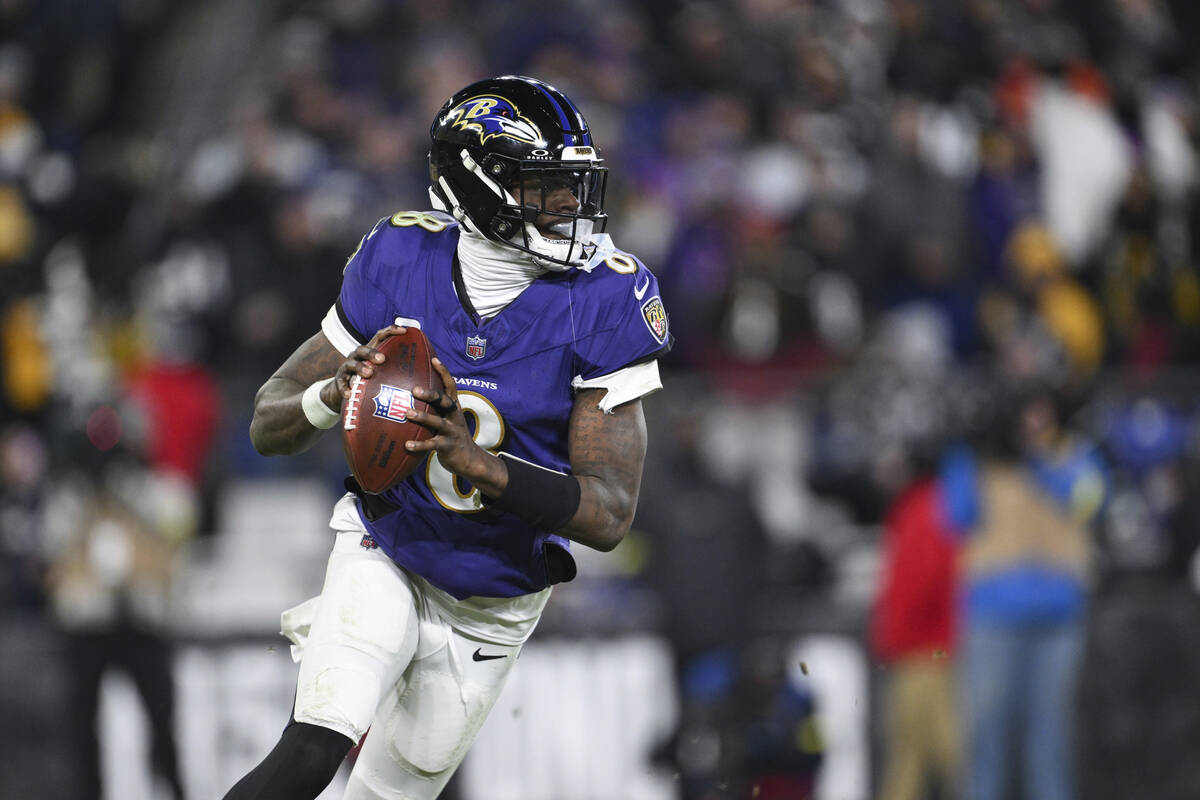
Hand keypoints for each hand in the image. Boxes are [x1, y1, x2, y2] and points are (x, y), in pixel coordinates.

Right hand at [321, 325, 404, 409]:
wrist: (343, 391)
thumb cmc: (369, 381)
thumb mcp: (382, 372)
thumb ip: (398, 369)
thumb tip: (426, 370)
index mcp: (370, 352)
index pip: (380, 337)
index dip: (391, 331)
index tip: (405, 331)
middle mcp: (357, 357)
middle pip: (363, 349)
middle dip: (372, 352)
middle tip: (382, 359)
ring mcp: (347, 368)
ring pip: (351, 364)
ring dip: (360, 368)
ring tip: (368, 374)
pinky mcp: (340, 381)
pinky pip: (341, 384)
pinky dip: (344, 388)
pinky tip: (350, 394)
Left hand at [405, 358, 494, 482]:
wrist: (469, 459)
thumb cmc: (450, 435)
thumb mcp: (446, 418)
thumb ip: (433, 408)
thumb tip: (408, 395)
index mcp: (453, 407)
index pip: (451, 386)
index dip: (444, 372)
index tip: (434, 359)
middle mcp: (455, 416)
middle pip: (445, 402)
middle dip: (431, 395)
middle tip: (414, 389)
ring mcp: (452, 431)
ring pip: (438, 422)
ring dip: (423, 417)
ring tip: (408, 413)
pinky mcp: (448, 447)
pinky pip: (433, 445)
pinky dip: (420, 445)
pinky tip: (407, 445)